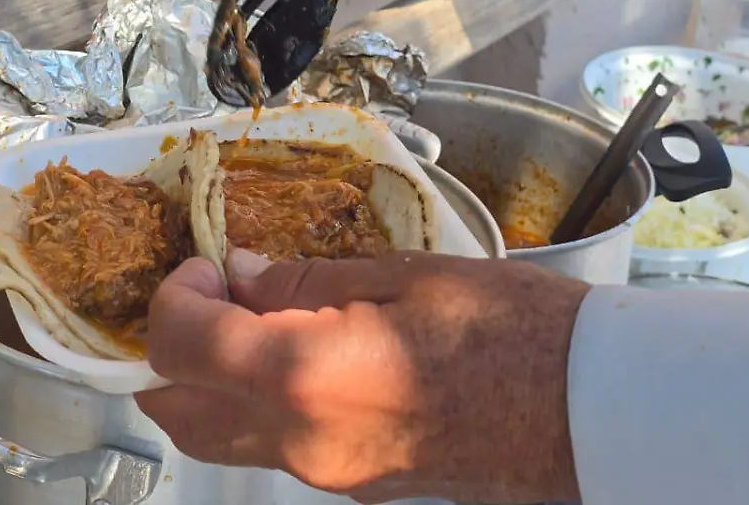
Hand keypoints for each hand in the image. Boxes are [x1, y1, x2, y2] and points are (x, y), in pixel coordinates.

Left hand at [135, 250, 591, 503]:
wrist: (581, 408)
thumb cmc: (509, 329)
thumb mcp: (404, 275)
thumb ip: (306, 278)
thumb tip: (242, 276)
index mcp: (303, 372)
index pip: (178, 345)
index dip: (173, 296)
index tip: (206, 265)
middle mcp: (299, 438)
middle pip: (176, 412)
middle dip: (167, 351)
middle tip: (212, 295)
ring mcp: (324, 472)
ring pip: (217, 438)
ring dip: (206, 381)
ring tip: (251, 322)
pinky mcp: (351, 484)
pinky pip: (271, 449)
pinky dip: (255, 403)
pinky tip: (298, 355)